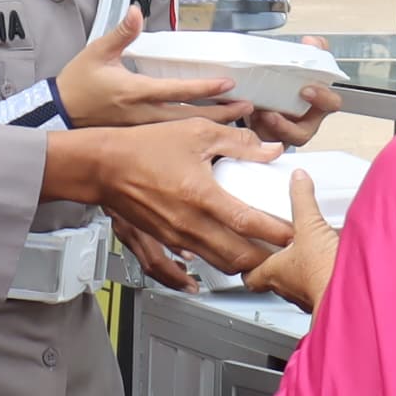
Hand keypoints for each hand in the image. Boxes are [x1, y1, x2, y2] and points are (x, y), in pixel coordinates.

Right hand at [57, 9, 241, 129]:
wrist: (58, 115)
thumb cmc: (77, 83)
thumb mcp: (96, 53)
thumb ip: (120, 33)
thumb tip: (135, 10)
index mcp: (134, 91)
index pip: (176, 90)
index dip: (203, 87)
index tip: (229, 84)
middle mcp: (142, 115)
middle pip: (189, 118)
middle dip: (220, 114)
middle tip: (247, 108)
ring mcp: (142, 130)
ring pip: (183, 133)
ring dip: (211, 128)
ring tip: (237, 121)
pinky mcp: (140, 138)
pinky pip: (172, 142)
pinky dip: (194, 140)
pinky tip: (212, 138)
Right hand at [64, 118, 287, 278]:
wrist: (102, 166)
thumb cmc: (143, 146)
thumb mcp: (195, 132)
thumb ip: (237, 142)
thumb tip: (269, 149)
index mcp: (201, 195)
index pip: (248, 223)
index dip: (275, 232)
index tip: (294, 233)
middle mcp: (189, 223)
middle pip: (237, 256)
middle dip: (265, 259)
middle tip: (284, 252)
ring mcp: (176, 236)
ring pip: (219, 263)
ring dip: (243, 264)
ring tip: (263, 255)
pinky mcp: (165, 240)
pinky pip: (198, 259)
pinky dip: (217, 261)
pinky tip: (227, 254)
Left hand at [242, 170, 341, 311]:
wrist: (350, 293)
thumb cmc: (321, 271)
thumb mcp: (309, 225)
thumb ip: (302, 200)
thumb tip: (297, 180)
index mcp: (274, 272)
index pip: (250, 276)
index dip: (247, 265)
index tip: (249, 255)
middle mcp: (288, 290)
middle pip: (273, 282)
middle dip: (275, 267)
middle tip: (278, 252)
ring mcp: (307, 298)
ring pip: (296, 287)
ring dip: (300, 273)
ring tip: (308, 255)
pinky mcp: (327, 298)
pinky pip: (320, 288)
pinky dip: (322, 276)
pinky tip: (331, 264)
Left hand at [247, 39, 342, 146]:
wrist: (269, 97)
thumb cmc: (290, 86)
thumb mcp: (302, 67)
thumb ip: (312, 53)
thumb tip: (313, 42)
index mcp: (318, 104)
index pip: (331, 104)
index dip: (322, 98)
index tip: (307, 89)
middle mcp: (304, 123)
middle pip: (303, 133)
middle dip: (286, 126)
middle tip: (271, 113)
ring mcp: (285, 135)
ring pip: (279, 141)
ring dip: (265, 129)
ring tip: (255, 114)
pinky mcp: (267, 139)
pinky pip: (261, 142)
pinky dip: (252, 128)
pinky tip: (245, 114)